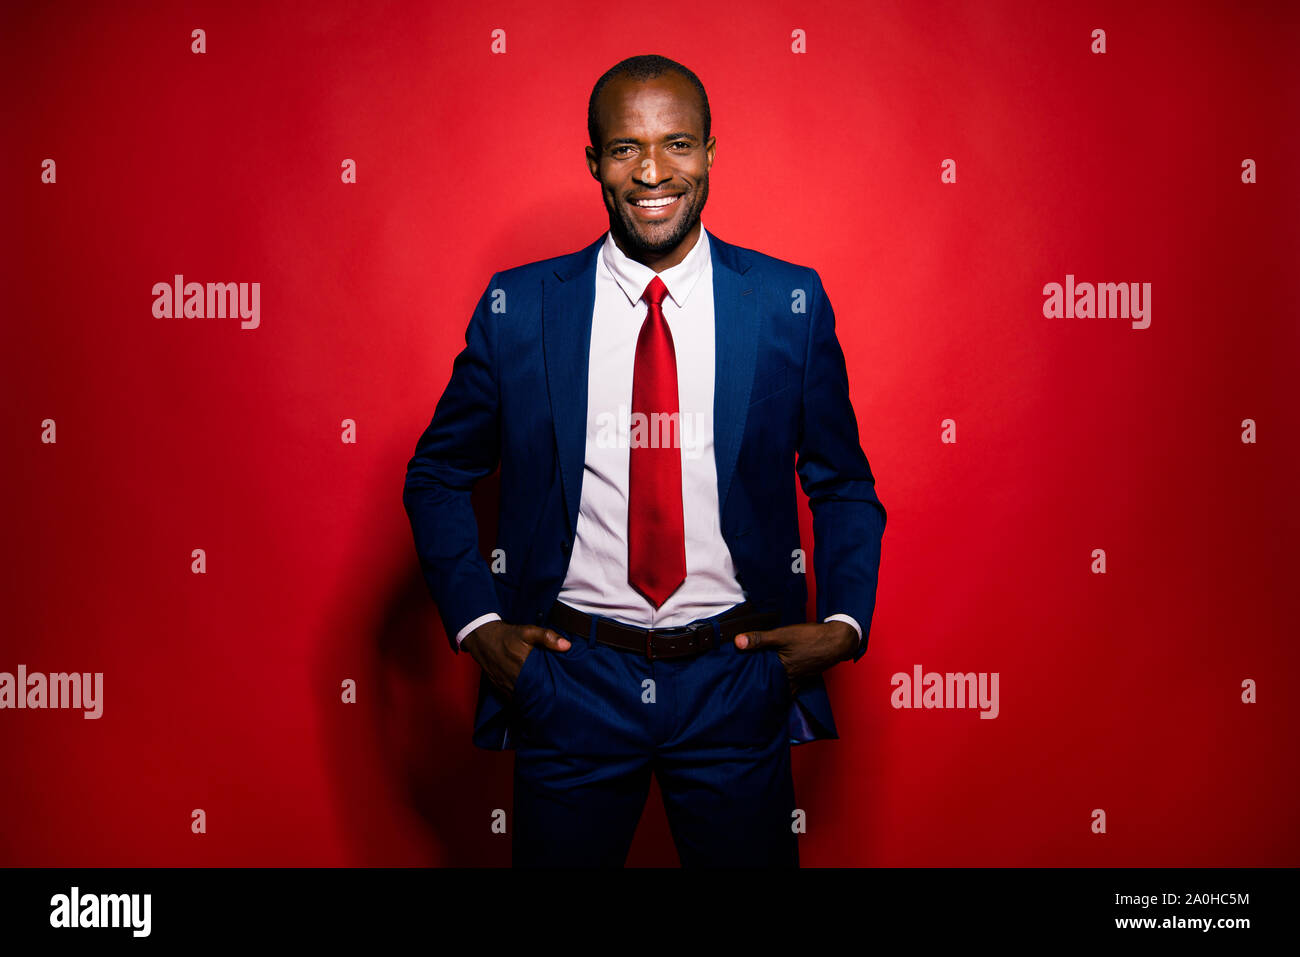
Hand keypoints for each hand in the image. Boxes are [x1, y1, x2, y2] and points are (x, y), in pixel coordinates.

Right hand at [461, 620, 570, 699]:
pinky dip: (521, 701)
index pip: (543, 686)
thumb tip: (566, 645)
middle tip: (557, 700)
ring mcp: (506, 686)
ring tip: (546, 703)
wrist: (484, 639)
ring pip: (523, 700)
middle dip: (545, 698)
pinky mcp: (500, 688)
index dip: (553, 691)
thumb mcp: (528, 631)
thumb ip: (547, 637)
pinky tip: (530, 699)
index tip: (563, 694)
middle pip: (534, 695)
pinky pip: (512, 699)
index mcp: (524, 666)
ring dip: (533, 701)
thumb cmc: (507, 635)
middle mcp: (514, 679)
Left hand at [733, 621, 856, 694]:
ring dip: (775, 692)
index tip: (742, 700)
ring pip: (784, 689)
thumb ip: (760, 639)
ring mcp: (801, 678)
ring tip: (762, 697)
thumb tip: (737, 643)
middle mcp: (792, 679)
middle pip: (775, 691)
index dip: (754, 693)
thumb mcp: (782, 635)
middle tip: (749, 702)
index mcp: (784, 672)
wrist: (838, 640)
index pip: (765, 687)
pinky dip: (785, 686)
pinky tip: (781, 683)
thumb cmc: (810, 638)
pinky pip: (794, 685)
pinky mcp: (807, 674)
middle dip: (763, 697)